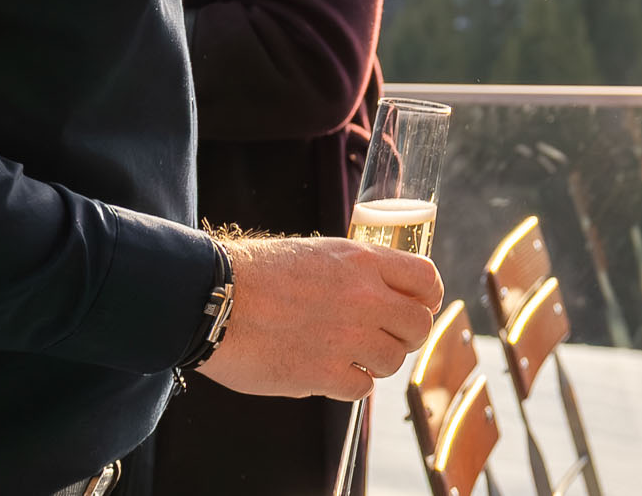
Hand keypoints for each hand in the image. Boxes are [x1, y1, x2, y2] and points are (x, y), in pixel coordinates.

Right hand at [199, 235, 441, 400]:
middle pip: (419, 324)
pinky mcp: (322, 373)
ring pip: (394, 360)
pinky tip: (333, 374)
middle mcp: (363, 297)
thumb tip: (384, 297)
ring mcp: (345, 336)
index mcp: (363, 262)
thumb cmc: (258, 274)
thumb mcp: (320, 254)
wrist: (213, 300)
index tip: (420, 306)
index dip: (428, 297)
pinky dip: (352, 384)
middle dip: (408, 334)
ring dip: (378, 361)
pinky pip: (362, 387)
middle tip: (389, 338)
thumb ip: (356, 273)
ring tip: (354, 356)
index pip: (426, 279)